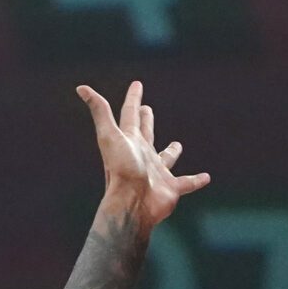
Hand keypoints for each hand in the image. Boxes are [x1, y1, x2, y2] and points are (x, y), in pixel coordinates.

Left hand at [77, 79, 209, 228]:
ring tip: (177, 144)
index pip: (130, 114)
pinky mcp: (171, 188)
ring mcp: (157, 172)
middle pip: (145, 133)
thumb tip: (81, 88)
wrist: (131, 204)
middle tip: (147, 109)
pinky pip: (187, 183)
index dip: (133, 98)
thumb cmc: (120, 169)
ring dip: (171, 152)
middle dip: (146, 120)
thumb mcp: (109, 135)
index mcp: (130, 141)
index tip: (137, 84)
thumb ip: (100, 111)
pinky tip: (206, 178)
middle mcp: (142, 155)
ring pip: (166, 158)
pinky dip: (196, 181)